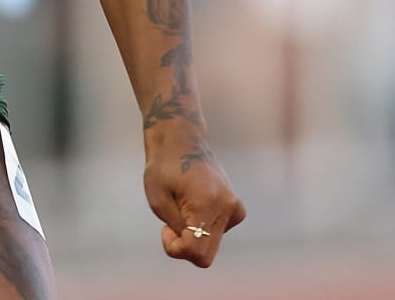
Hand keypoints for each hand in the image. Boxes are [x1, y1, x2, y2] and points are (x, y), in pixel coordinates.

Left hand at [143, 128, 244, 267]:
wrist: (181, 141)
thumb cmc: (163, 167)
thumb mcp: (158, 200)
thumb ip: (176, 228)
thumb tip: (193, 245)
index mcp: (205, 203)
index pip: (196, 251)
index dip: (176, 248)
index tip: (165, 229)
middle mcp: (227, 208)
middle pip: (207, 254)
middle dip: (185, 246)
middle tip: (170, 224)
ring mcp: (235, 209)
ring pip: (211, 244)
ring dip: (194, 236)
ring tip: (181, 208)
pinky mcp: (237, 209)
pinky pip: (217, 233)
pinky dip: (203, 228)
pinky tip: (194, 205)